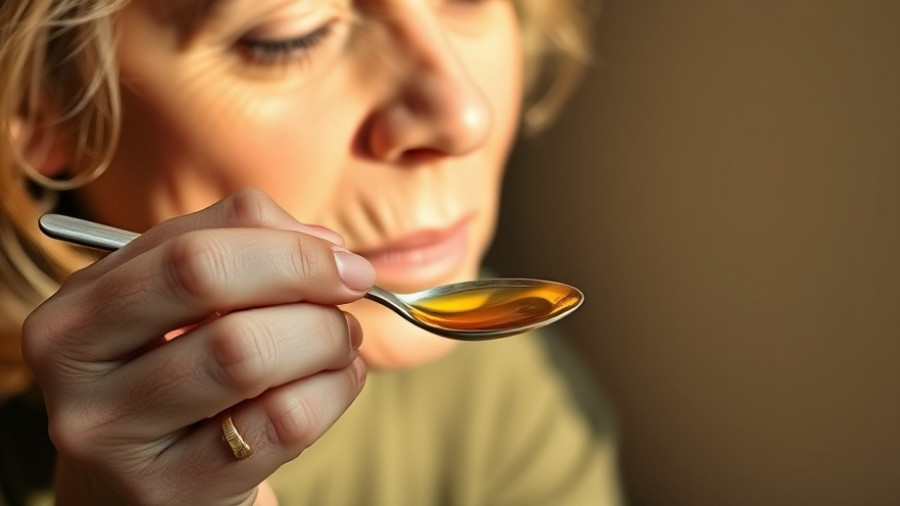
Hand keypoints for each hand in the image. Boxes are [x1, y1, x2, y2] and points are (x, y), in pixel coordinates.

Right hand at [23, 189, 373, 504]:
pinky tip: (336, 382)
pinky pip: (283, 422)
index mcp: (74, 313)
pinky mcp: (173, 492)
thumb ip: (239, 248)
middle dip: (303, 277)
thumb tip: (327, 247)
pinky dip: (334, 390)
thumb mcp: (174, 308)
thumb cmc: (165, 379)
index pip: (189, 248)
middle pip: (206, 285)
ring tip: (340, 341)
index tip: (342, 258)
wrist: (132, 492)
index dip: (284, 246)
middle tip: (351, 291)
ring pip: (247, 354)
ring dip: (324, 337)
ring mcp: (117, 440)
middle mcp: (76, 376)